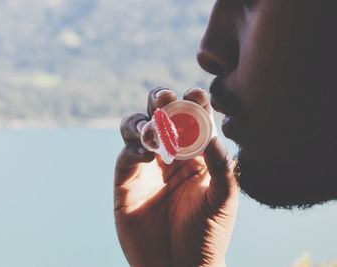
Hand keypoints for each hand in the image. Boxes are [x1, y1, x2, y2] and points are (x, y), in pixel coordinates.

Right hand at [114, 87, 238, 266]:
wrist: (180, 266)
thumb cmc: (207, 234)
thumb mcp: (222, 200)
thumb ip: (221, 167)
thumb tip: (214, 135)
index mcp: (196, 155)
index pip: (193, 119)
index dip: (193, 103)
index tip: (197, 94)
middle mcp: (170, 154)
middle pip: (160, 115)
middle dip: (161, 101)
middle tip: (166, 97)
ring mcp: (146, 165)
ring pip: (137, 128)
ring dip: (142, 122)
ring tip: (154, 129)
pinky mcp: (127, 180)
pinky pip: (126, 155)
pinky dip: (133, 148)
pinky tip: (146, 154)